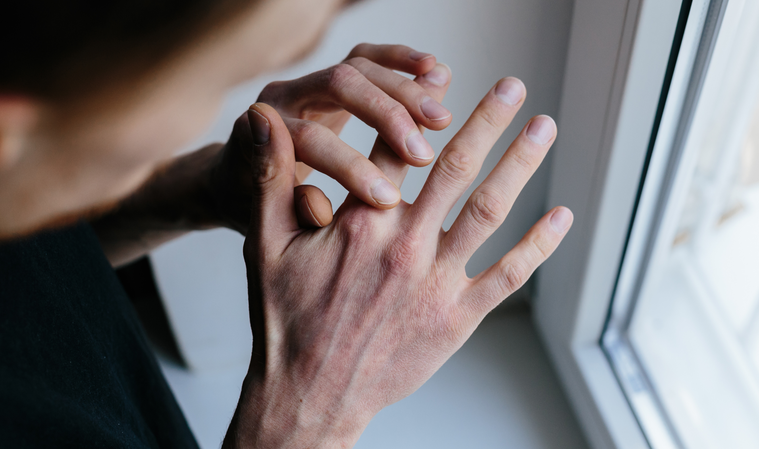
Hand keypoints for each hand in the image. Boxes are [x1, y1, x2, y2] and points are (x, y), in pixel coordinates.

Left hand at [208, 43, 452, 233]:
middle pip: (336, 86)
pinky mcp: (332, 78)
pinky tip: (434, 69)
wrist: (237, 177)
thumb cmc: (251, 205)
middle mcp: (282, 97)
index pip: (309, 138)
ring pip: (358, 67)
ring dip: (404, 90)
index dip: (349, 167)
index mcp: (259, 133)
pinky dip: (401, 60)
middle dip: (385, 117)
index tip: (388, 199)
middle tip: (422, 154)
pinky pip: (368, 57)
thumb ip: (290, 213)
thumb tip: (319, 207)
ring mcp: (307, 81)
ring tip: (441, 119)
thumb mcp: (262, 220)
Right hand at [225, 77, 572, 446]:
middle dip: (488, 121)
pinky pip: (508, 275)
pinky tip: (559, 216)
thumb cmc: (286, 323)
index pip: (397, 147)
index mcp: (360, 221)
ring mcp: (436, 281)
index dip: (420, 108)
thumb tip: (261, 121)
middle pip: (455, 167)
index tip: (440, 82)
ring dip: (520, 164)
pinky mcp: (457, 317)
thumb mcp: (264, 246)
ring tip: (544, 128)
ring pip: (489, 209)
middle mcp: (405, 244)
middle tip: (514, 88)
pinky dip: (538, 244)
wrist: (310, 394)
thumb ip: (270, 179)